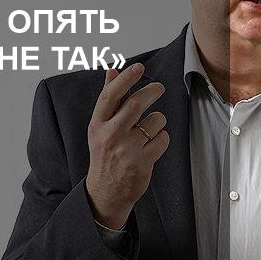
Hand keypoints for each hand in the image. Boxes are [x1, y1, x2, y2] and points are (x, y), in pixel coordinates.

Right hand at [85, 64, 168, 228]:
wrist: (106, 192)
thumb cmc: (105, 154)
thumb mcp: (99, 128)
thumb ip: (108, 100)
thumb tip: (112, 71)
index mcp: (97, 125)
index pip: (110, 96)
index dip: (125, 79)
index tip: (138, 67)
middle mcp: (110, 136)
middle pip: (137, 103)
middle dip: (152, 91)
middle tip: (159, 88)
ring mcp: (127, 150)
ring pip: (155, 120)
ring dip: (158, 121)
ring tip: (149, 131)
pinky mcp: (143, 162)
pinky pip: (163, 138)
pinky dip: (162, 138)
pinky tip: (152, 146)